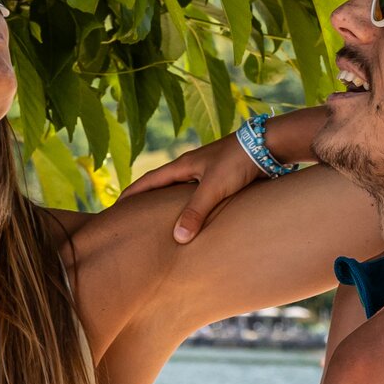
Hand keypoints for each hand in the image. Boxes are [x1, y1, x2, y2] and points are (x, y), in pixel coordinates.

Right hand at [122, 134, 263, 245]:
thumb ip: (195, 212)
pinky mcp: (223, 178)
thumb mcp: (214, 187)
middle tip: (134, 218)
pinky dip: (192, 206)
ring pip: (182, 191)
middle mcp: (192, 167)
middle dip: (147, 200)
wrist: (269, 145)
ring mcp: (208, 172)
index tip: (115, 208)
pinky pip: (200, 195)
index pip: (148, 181)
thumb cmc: (239, 161)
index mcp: (183, 165)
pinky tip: (197, 218)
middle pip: (162, 185)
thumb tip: (177, 239)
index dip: (131, 194)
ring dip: (171, 204)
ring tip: (162, 222)